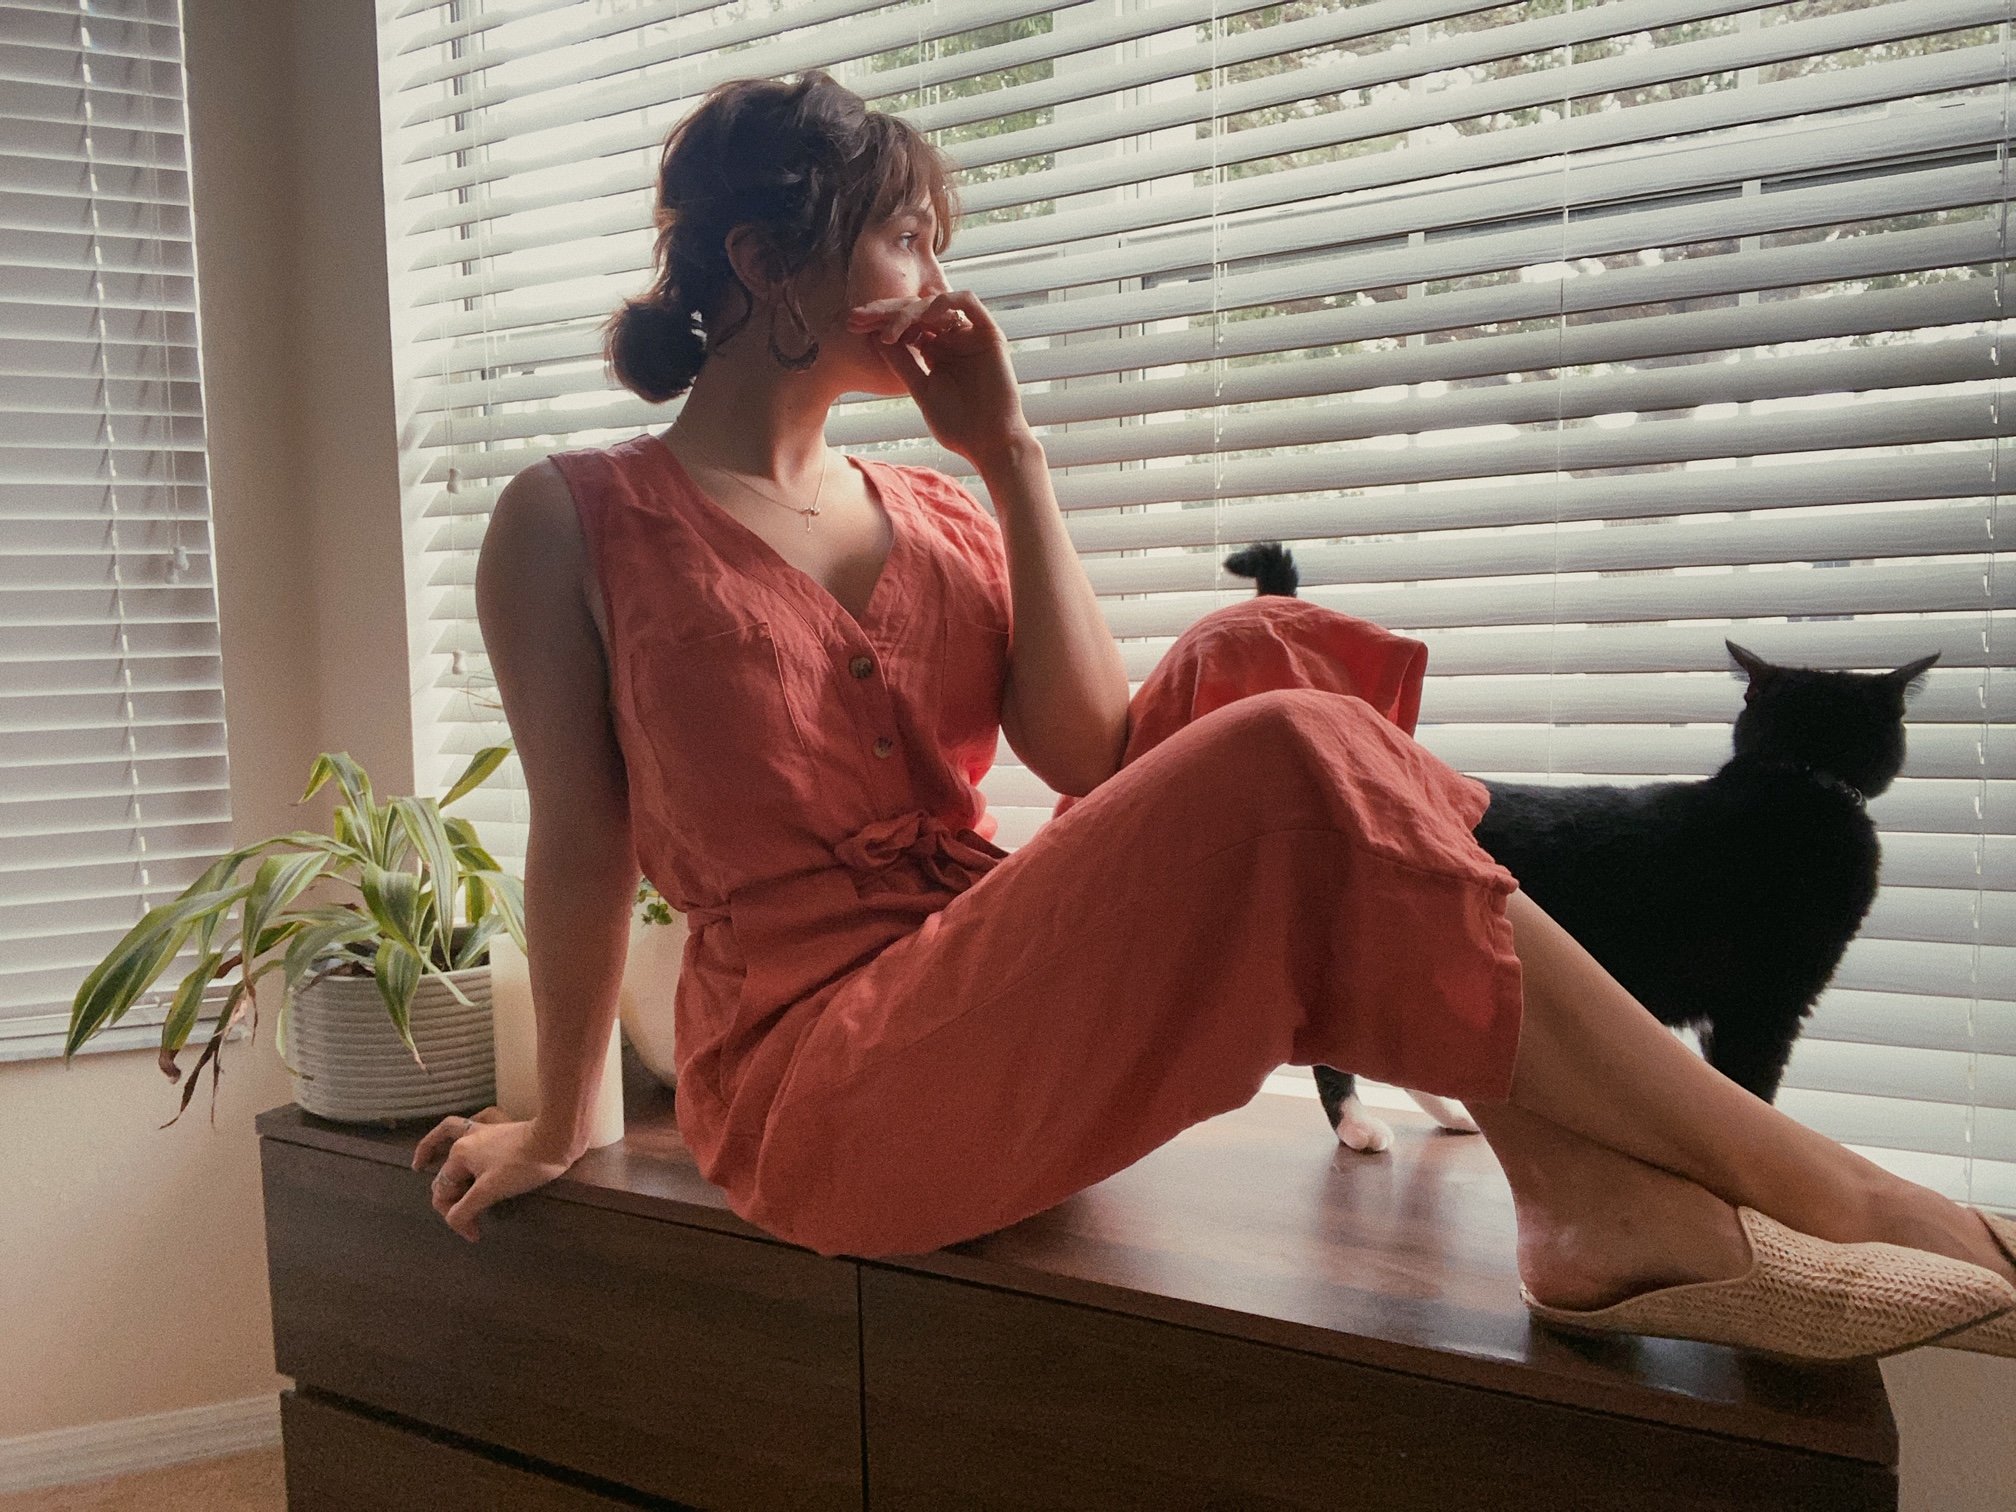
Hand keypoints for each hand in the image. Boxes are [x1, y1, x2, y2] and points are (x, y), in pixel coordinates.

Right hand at [411, 1106, 579, 1241]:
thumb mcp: (489, 1192)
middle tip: (461, 1214)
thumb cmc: (522, 1166)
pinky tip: (472, 1131)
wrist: (557, 1138)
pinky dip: (471, 1130)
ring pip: (455, 1136)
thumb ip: (465, 1209)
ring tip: (427, 1159)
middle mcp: (468, 1139)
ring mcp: (487, 1130)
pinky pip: (480, 1125)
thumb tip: (454, 1222)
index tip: (474, 1234)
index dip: (454, 1217)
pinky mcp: (505, 1126)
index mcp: (459, 1154)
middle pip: (448, 1169)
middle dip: (449, 1193)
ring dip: (440, 1148)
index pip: (443, 1191)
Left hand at [847, 291, 1034, 470]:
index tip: (852, 325)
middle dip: (886, 311)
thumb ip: (902, 363)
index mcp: (937, 352)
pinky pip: (968, 303)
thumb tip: (874, 337)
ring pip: (937, 304)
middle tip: (858, 316)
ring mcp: (971, 335)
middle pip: (917, 312)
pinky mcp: (989, 334)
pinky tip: (922, 317)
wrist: (989, 443)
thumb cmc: (958, 425)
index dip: (879, 322)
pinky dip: (944, 303)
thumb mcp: (920, 389)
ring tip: (889, 331)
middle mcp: (953, 339)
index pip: (905, 326)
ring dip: (910, 310)